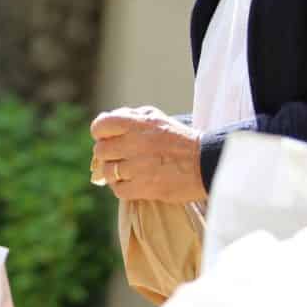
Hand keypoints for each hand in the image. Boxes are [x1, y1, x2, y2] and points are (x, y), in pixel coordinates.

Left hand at [90, 105, 205, 202]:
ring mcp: (138, 167)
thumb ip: (131, 117)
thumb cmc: (181, 140)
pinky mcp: (144, 188)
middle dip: (108, 154)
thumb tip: (106, 123)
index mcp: (138, 123)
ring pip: (107, 172)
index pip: (100, 125)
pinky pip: (118, 190)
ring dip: (114, 173)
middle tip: (120, 157)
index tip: (108, 138)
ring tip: (128, 172)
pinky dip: (123, 188)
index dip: (101, 133)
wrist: (206, 163)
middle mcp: (135, 143)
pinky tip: (134, 183)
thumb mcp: (158, 118)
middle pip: (100, 151)